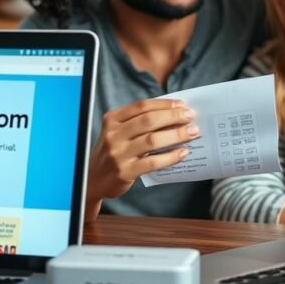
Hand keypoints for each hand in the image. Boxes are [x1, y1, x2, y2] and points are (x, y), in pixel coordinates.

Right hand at [84, 98, 199, 220]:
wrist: (92, 179)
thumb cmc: (112, 152)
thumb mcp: (117, 133)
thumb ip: (138, 123)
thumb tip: (173, 115)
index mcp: (112, 119)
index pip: (142, 106)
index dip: (164, 104)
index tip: (182, 105)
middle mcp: (113, 134)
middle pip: (148, 120)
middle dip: (173, 117)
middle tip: (191, 117)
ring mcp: (118, 153)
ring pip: (152, 140)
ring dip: (176, 134)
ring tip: (192, 132)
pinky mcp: (125, 171)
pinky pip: (153, 162)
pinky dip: (170, 157)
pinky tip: (183, 153)